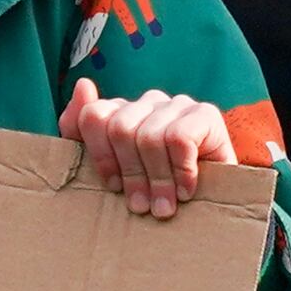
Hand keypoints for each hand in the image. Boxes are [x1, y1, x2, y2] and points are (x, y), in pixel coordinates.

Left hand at [62, 80, 234, 218]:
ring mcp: (177, 105)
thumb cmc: (154, 191)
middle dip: (130, 174)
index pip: (93, 115)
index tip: (113, 187)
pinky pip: (180, 138)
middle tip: (141, 206)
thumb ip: (80, 131)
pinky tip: (186, 190)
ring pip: (150, 137)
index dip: (101, 156)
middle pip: (121, 128)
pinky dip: (181, 170)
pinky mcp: (206, 114)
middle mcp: (148, 102)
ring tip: (163, 207)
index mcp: (120, 111)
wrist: (210, 204)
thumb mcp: (111, 172)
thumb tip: (83, 84)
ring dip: (157, 180)